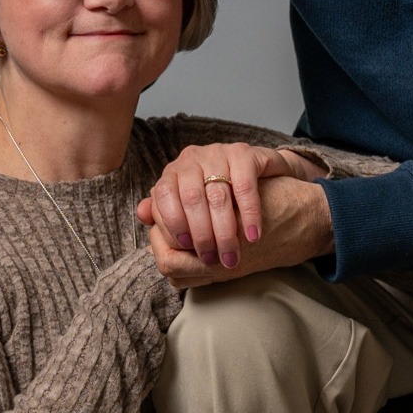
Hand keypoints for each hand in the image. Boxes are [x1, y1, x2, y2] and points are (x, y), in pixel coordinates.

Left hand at [136, 141, 328, 269]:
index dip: (172, 226)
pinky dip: (249, 214)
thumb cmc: (226, 204)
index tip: (186, 250)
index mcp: (173, 173)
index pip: (162, 197)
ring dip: (225, 231)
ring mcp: (219, 152)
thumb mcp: (195, 212)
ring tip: (232, 256)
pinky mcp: (245, 153)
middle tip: (212, 260)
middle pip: (190, 198)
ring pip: (217, 195)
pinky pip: (245, 186)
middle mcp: (192, 157)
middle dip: (201, 236)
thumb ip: (169, 215)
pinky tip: (253, 235)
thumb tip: (141, 215)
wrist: (271, 186)